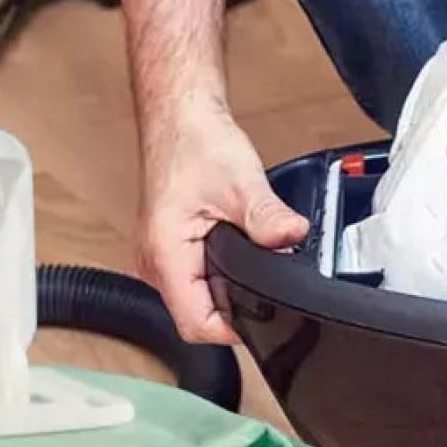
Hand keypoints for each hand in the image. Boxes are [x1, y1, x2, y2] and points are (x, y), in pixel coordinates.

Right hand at [134, 105, 308, 343]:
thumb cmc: (195, 144)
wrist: (180, 119)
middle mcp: (154, 263)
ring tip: (249, 263)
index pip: (197, 325)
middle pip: (197, 318)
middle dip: (235, 307)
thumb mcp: (241, 182)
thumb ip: (268, 218)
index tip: (264, 311)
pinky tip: (235, 253)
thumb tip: (292, 238)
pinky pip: (195, 279)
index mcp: (165, 255)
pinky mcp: (170, 249)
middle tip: (265, 283)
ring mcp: (160, 258)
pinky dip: (219, 273)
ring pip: (197, 300)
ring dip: (226, 289)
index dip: (234, 328)